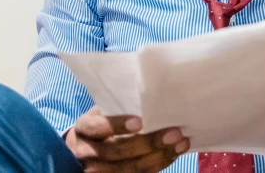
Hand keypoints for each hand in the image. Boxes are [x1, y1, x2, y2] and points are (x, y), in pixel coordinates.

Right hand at [66, 106, 189, 172]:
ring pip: (129, 168)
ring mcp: (95, 170)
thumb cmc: (103, 122)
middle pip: (118, 151)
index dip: (118, 125)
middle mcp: (85, 152)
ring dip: (159, 157)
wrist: (85, 147)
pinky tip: (172, 154)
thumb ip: (120, 107)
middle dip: (149, 143)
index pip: (98, 127)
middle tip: (174, 133)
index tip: (140, 122)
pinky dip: (157, 165)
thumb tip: (154, 98)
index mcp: (84, 128)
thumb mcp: (104, 111)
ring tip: (180, 144)